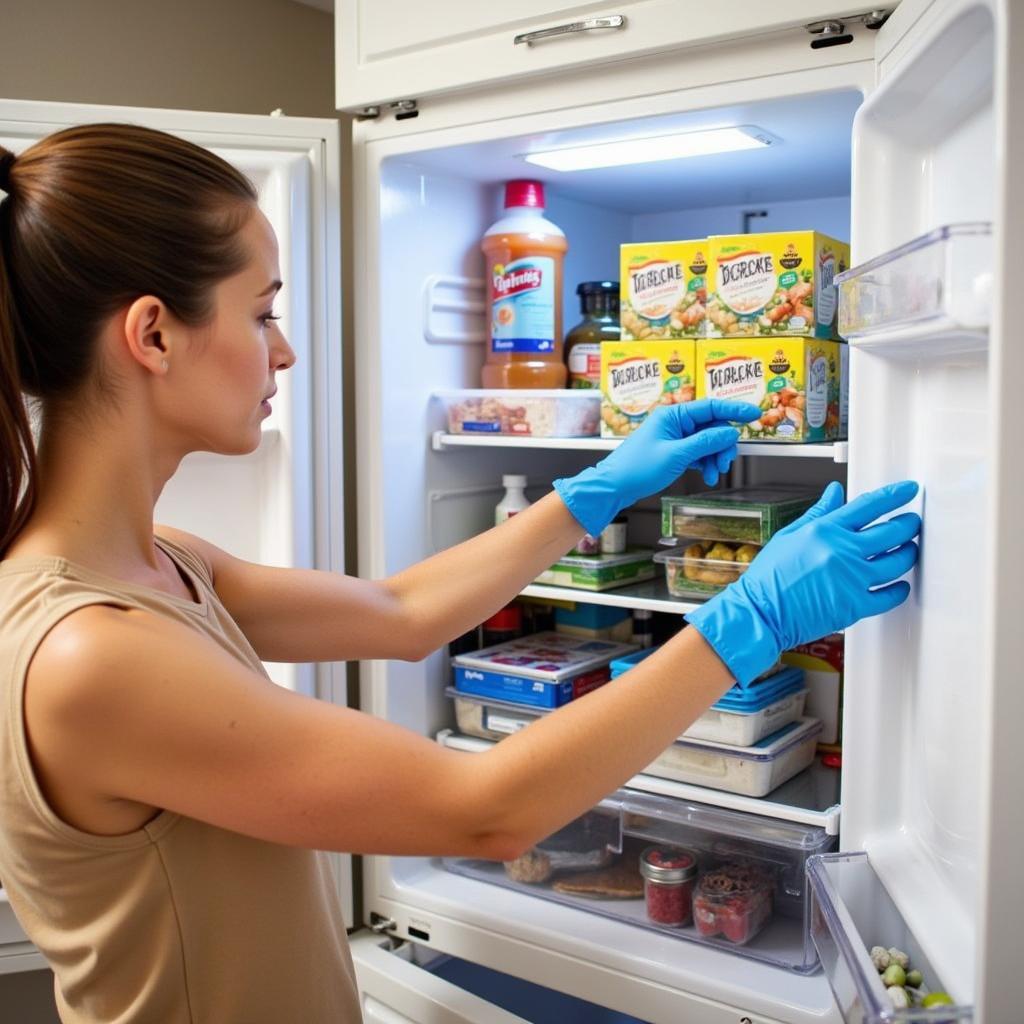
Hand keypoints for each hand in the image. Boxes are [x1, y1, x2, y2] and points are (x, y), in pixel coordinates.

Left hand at [553, 399, 761, 535]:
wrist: (614, 487)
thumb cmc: (637, 468)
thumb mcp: (676, 455)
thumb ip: (705, 442)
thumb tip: (730, 432)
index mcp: (672, 415)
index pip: (711, 407)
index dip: (734, 410)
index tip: (755, 413)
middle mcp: (674, 422)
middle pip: (712, 427)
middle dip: (723, 444)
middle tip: (727, 462)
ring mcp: (674, 437)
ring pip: (707, 442)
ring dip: (715, 457)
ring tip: (715, 473)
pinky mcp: (673, 451)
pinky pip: (698, 453)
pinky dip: (705, 463)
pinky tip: (707, 475)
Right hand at [685, 480, 921, 685]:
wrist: (761, 612)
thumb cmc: (769, 578)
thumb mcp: (790, 536)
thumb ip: (818, 513)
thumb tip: (836, 493)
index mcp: (825, 531)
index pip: (869, 505)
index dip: (894, 495)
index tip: (908, 490)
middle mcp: (842, 551)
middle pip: (892, 531)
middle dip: (908, 524)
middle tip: (911, 523)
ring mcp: (852, 579)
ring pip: (897, 561)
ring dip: (909, 553)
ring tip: (909, 550)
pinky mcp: (855, 605)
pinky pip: (890, 596)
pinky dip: (900, 589)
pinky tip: (900, 585)